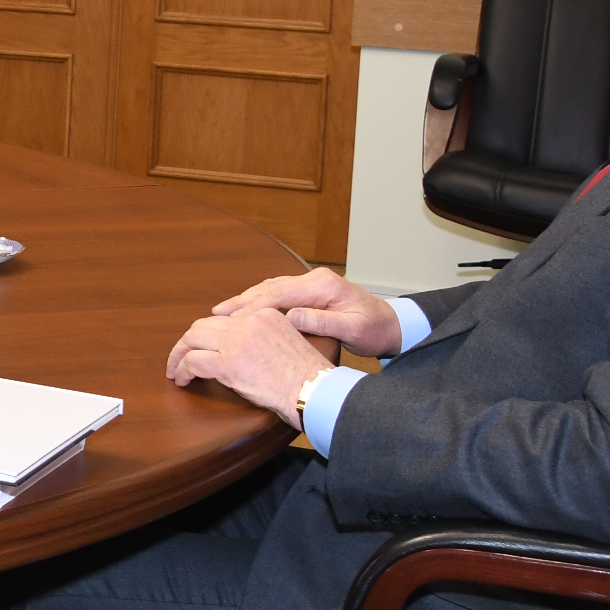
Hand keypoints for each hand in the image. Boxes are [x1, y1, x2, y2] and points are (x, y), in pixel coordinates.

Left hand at [166, 307, 332, 426]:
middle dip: (188, 342)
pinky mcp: (227, 362)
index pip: (225, 319)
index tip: (202, 346)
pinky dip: (182, 370)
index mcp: (264, 315)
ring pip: (192, 339)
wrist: (315, 390)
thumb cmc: (307, 378)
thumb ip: (263, 338)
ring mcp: (236, 341)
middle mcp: (248, 322)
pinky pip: (192, 361)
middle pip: (203, 325)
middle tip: (181, 357)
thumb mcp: (287, 343)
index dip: (208, 334)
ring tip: (175, 370)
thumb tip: (240, 350)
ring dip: (178, 355)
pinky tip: (182, 380)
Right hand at [210, 269, 403, 357]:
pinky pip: (279, 292)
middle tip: (216, 313)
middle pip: (270, 287)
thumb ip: (322, 322)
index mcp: (323, 286)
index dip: (252, 307)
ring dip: (247, 299)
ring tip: (223, 311)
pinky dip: (259, 300)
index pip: (279, 294)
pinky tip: (246, 308)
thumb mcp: (353, 330)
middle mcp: (315, 279)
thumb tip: (290, 317)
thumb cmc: (375, 330)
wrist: (393, 324)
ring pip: (271, 288)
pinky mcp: (311, 290)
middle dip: (242, 300)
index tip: (231, 320)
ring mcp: (312, 282)